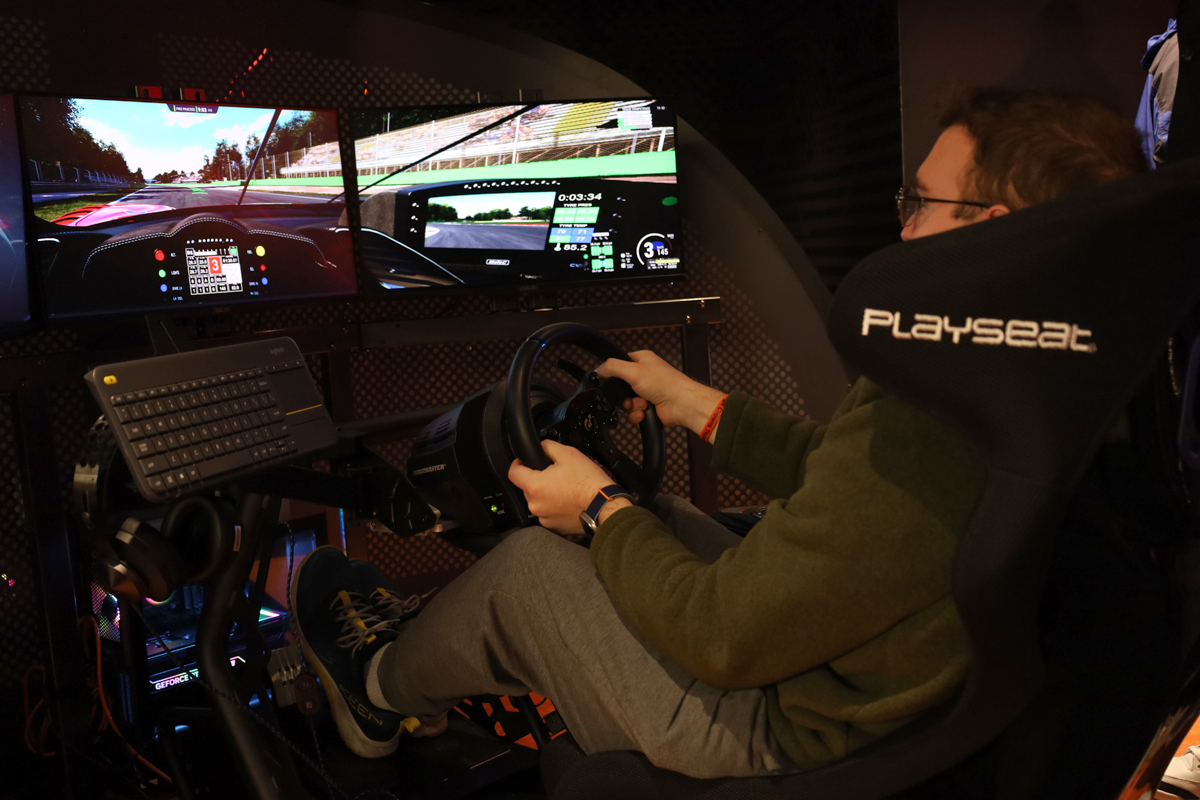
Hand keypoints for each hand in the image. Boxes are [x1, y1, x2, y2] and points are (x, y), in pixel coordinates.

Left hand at [508, 440, 618, 534]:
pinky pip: (548, 513)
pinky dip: (555, 507)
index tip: (523, 462)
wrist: (604, 506)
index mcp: (535, 486)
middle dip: (537, 480)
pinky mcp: (553, 527)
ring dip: (546, 495)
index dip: (518, 463)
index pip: (513, 473)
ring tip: (565, 490)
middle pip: (527, 488)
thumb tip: (541, 447)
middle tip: (556, 475)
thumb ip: (548, 447)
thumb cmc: (588, 482)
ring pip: (538, 501)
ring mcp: (544, 518)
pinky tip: (568, 502)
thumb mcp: (568, 454)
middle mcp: (535, 505)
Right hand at [596, 350, 725, 436]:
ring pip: (626, 401)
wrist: (681, 404)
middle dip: (622, 395)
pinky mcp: (649, 407)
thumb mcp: (633, 371)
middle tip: (628, 396)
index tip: (605, 379)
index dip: (612, 372)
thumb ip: (613, 367)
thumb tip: (598, 369)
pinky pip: (633, 412)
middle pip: (620, 386)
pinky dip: (637, 414)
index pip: (619, 363)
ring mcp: (647, 392)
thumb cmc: (665, 383)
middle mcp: (645, 375)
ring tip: (642, 404)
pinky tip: (644, 412)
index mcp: (642, 360)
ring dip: (631, 405)